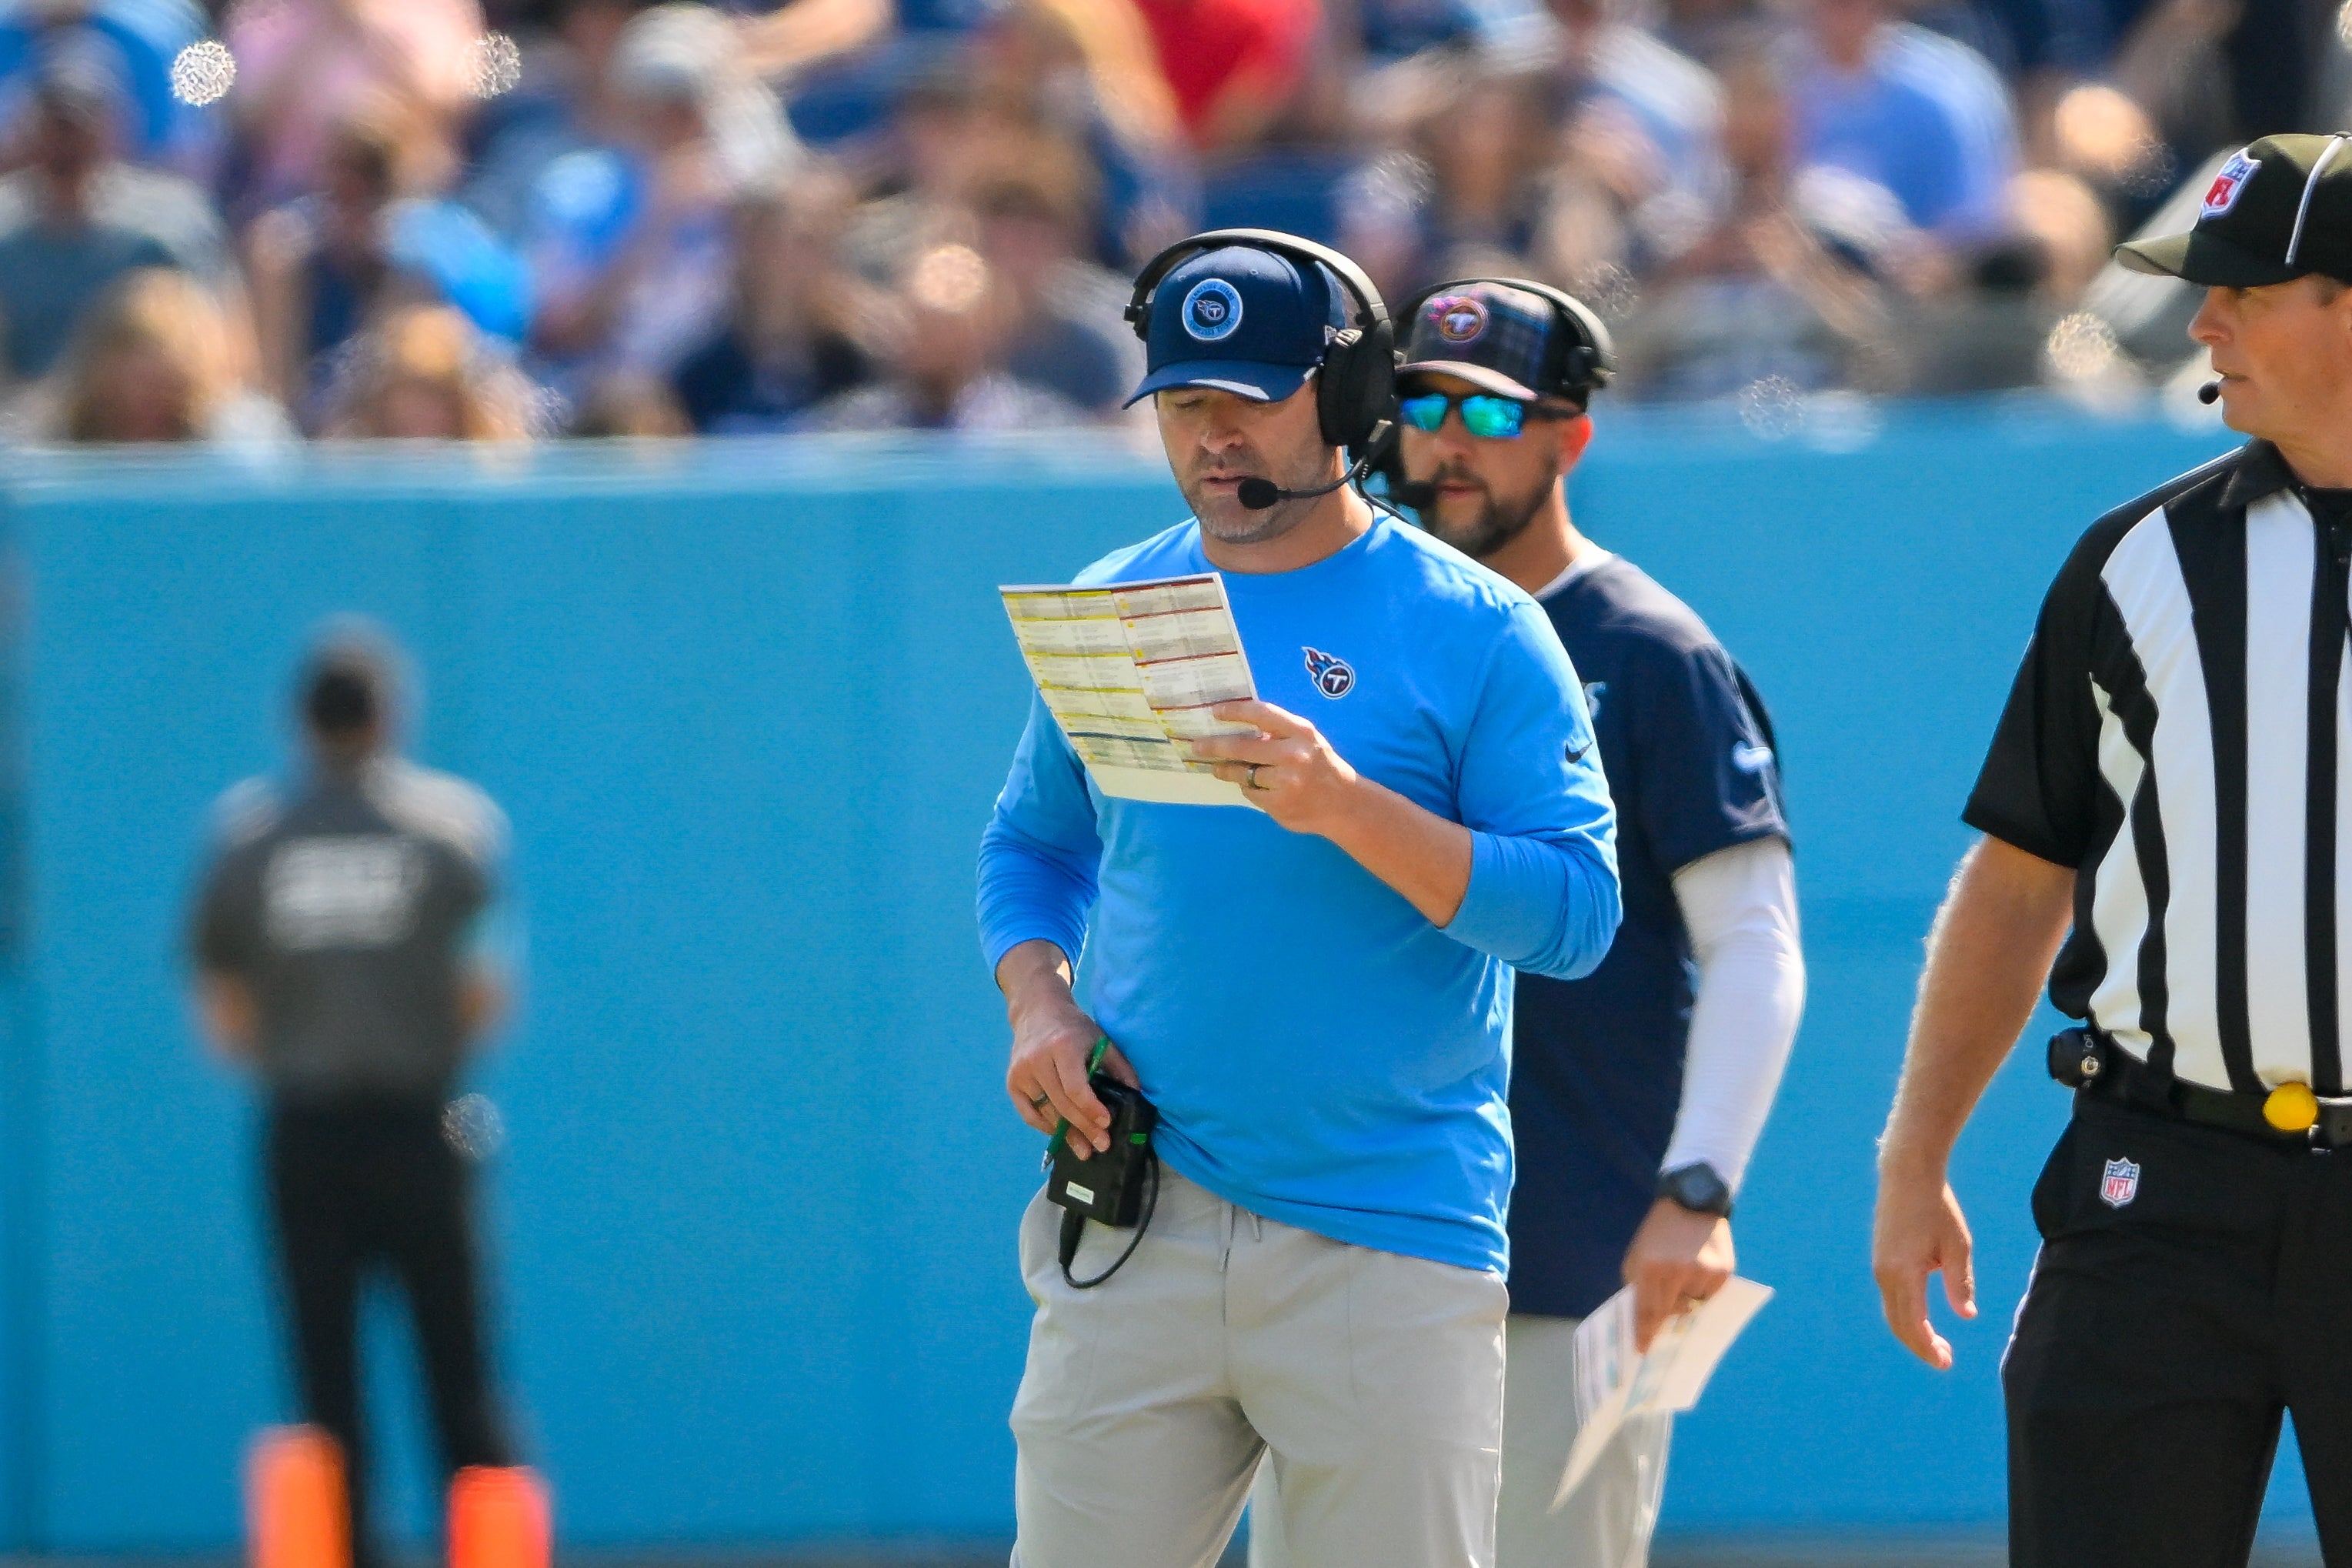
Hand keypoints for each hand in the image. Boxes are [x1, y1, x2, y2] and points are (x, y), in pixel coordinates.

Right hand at [996, 940, 1135, 1158]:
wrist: (1037, 1012)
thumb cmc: (1074, 1028)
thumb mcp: (1100, 1039)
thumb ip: (1119, 1067)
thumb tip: (1137, 1096)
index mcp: (1062, 1046)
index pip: (1075, 1087)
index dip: (1091, 1109)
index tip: (1107, 1124)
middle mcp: (1037, 1060)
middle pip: (1061, 1104)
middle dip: (1083, 1128)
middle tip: (1102, 1145)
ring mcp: (1021, 1072)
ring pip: (1045, 1112)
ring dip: (1065, 1134)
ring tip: (1084, 1150)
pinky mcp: (1012, 1082)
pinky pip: (1029, 1113)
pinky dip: (1045, 1126)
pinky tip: (1061, 1135)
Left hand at [1191, 699, 1364, 836]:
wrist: (1344, 804)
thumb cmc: (1322, 765)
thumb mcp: (1308, 740)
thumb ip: (1279, 733)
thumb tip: (1237, 727)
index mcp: (1301, 733)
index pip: (1262, 714)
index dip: (1236, 711)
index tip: (1215, 711)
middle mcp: (1294, 755)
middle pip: (1243, 747)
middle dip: (1215, 746)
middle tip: (1197, 746)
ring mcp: (1286, 782)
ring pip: (1243, 773)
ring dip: (1227, 771)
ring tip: (1217, 768)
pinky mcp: (1279, 805)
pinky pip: (1251, 793)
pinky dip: (1249, 789)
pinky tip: (1253, 786)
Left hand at [1623, 1198, 1734, 1353]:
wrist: (1691, 1201)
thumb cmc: (1658, 1232)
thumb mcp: (1637, 1255)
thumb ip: (1638, 1286)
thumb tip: (1644, 1319)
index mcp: (1651, 1268)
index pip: (1647, 1311)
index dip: (1645, 1333)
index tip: (1643, 1350)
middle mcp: (1678, 1272)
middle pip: (1670, 1312)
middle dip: (1665, 1318)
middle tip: (1661, 1324)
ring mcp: (1703, 1273)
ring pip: (1692, 1305)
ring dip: (1685, 1300)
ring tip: (1682, 1278)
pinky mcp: (1723, 1272)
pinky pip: (1709, 1296)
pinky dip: (1702, 1291)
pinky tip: (1698, 1272)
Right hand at [1872, 1162, 1976, 1369]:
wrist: (1906, 1174)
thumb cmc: (1937, 1208)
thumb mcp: (1957, 1245)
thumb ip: (1960, 1282)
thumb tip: (1966, 1315)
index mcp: (1904, 1272)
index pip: (1914, 1324)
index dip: (1928, 1348)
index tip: (1946, 1363)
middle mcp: (1885, 1273)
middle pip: (1898, 1324)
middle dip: (1920, 1346)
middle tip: (1945, 1360)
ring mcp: (1879, 1266)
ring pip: (1892, 1312)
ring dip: (1912, 1332)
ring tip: (1937, 1344)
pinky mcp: (1880, 1259)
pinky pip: (1890, 1297)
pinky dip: (1905, 1315)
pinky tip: (1923, 1318)